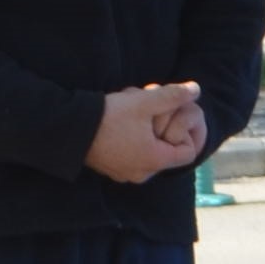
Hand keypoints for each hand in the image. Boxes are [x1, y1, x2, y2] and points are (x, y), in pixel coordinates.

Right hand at [83, 81, 205, 183]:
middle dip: (161, 125)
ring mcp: (124, 174)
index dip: (184, 133)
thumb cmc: (110, 117)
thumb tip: (196, 90)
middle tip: (149, 105)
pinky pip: (131, 154)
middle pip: (165, 149)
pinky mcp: (110, 169)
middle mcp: (142, 173)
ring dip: (145, 128)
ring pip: (147, 149)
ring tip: (131, 108)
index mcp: (155, 161)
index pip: (187, 153)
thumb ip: (173, 96)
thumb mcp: (144, 102)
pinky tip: (119, 120)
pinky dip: (131, 138)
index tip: (172, 115)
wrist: (68, 129)